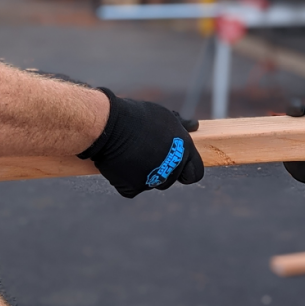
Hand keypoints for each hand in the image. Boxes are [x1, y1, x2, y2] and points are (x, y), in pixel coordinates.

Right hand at [79, 88, 204, 197]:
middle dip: (161, 170)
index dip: (186, 170)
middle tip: (145, 153)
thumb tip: (194, 126)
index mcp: (184, 151)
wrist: (109, 125)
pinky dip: (125, 180)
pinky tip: (120, 163)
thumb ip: (181, 125)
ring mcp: (153, 180)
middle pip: (171, 179)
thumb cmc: (137, 116)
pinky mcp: (133, 188)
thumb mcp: (163, 116)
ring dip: (144, 174)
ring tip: (132, 154)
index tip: (177, 165)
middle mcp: (172, 168)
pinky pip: (132, 188)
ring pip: (151, 183)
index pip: (195, 173)